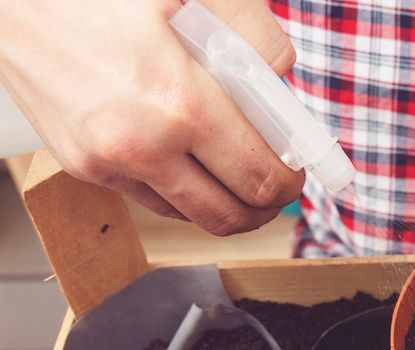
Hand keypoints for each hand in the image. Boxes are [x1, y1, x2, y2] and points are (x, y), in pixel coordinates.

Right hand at [0, 0, 303, 234]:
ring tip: (235, 165)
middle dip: (265, 204)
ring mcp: (106, 163)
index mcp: (179, 103)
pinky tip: (186, 154)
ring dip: (223, 200)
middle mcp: (141, 146)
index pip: (261, 178)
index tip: (297, 166)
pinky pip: (149, 198)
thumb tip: (283, 76)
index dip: (290, 179)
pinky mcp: (80, 166)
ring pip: (190, 215)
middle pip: (231, 215)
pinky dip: (180, 187)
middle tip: (276, 177)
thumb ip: (252, 32)